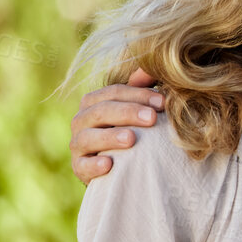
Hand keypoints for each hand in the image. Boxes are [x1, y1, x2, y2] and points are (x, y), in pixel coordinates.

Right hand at [70, 69, 162, 184]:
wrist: (122, 166)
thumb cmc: (135, 132)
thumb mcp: (139, 113)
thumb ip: (146, 96)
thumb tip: (157, 73)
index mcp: (95, 102)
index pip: (114, 92)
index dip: (138, 95)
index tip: (163, 103)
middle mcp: (82, 120)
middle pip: (101, 111)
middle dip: (127, 112)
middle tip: (151, 118)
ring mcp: (78, 144)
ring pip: (88, 137)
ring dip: (110, 137)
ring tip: (131, 139)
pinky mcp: (78, 167)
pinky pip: (82, 165)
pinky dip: (94, 165)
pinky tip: (109, 164)